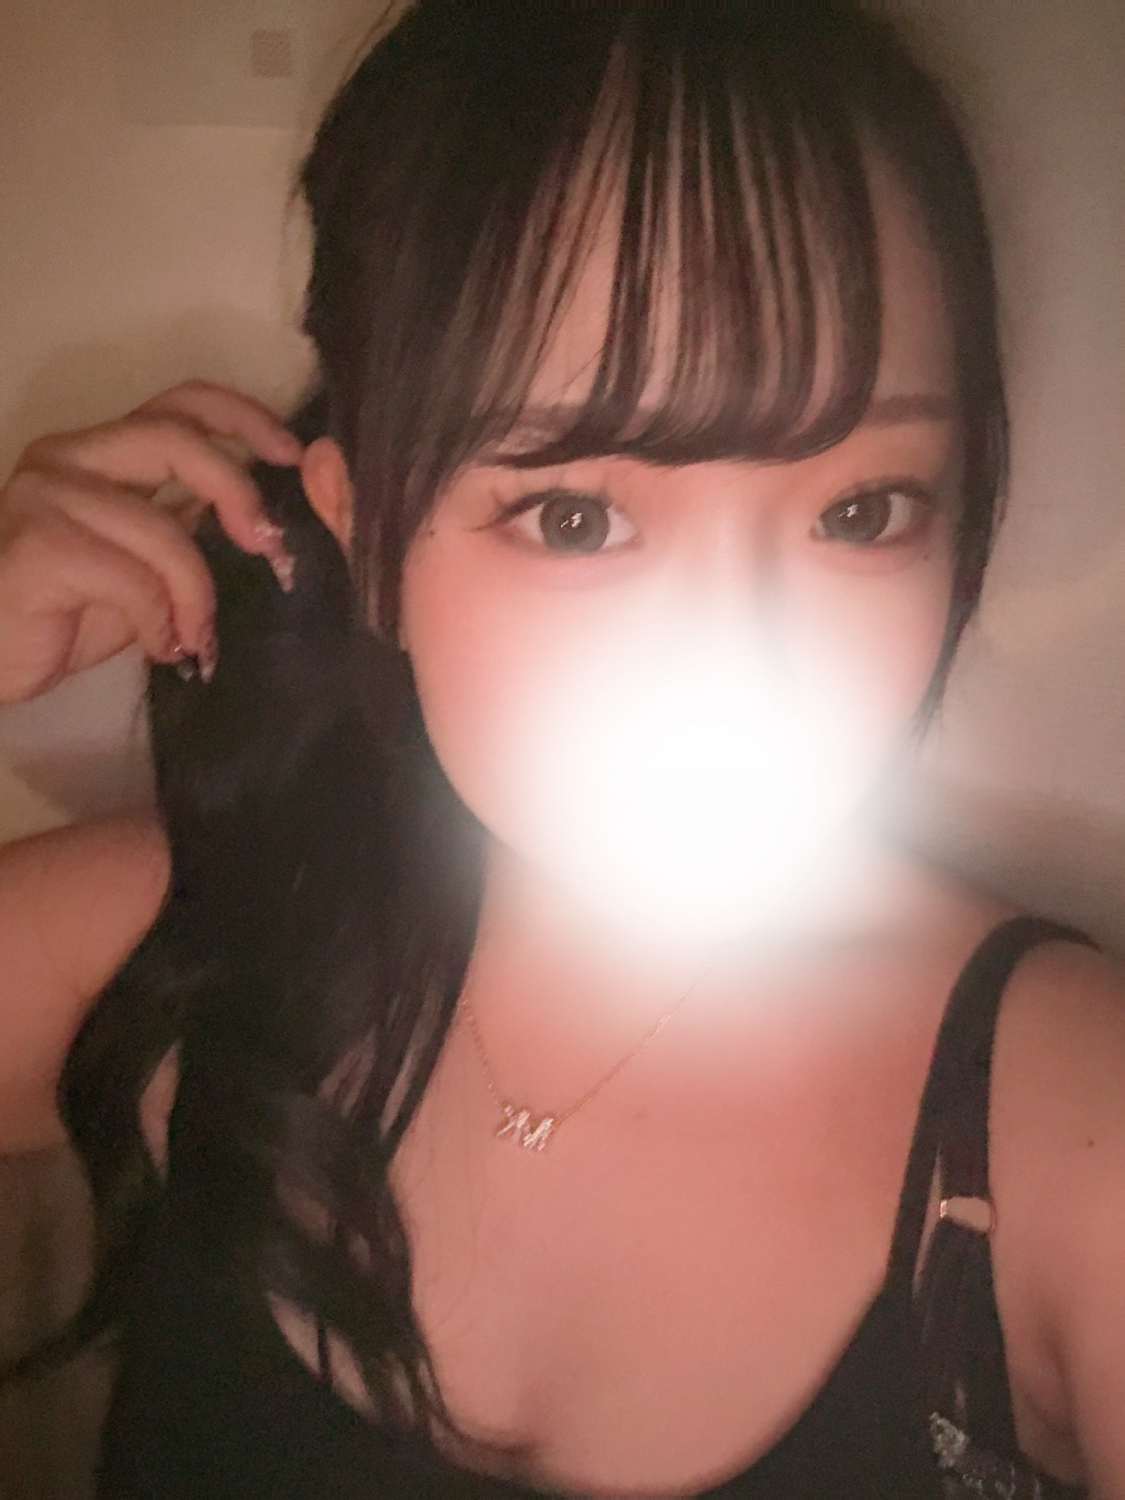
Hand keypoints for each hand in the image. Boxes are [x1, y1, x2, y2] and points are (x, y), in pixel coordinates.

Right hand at [0, 381, 301, 703]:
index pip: (180, 403)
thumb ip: (186, 528)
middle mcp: (71, 455)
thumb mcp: (146, 567)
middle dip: (237, 491)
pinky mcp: (39, 543)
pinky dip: (161, 623)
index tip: (291, 456)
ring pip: (164, 528)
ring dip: (197, 595)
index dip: (244, 418)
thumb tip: (258, 516)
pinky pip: (134, 579)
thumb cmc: (64, 614)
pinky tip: (158, 648)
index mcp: (102, 451)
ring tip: (194, 639)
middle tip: (268, 547)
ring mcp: (47, 493)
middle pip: (177, 439)